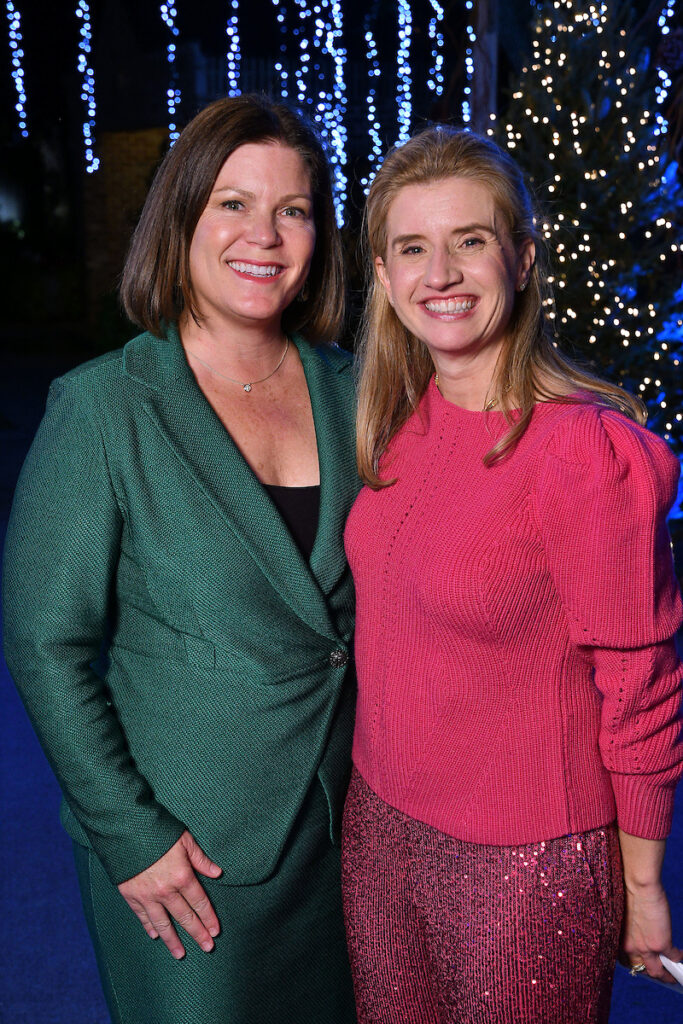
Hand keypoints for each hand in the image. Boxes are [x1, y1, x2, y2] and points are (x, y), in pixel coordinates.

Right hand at [118, 830, 222, 958]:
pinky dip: (149, 927)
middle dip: (197, 934)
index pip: (199, 903)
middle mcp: (166, 891)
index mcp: (182, 876)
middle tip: (207, 948)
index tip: (215, 931)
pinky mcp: (131, 895)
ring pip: (163, 924)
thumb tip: (217, 872)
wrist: (125, 831)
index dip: (208, 918)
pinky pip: (142, 916)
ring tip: (180, 954)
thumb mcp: (185, 840)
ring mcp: (147, 896)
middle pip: (185, 917)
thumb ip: (201, 859)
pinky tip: (155, 936)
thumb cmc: (158, 832)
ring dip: (173, 940)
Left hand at [620, 881, 681, 982]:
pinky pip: (673, 958)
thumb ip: (629, 930)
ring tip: (673, 975)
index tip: (642, 964)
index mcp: (618, 940)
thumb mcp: (623, 917)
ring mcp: (646, 948)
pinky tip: (681, 955)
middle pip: (641, 970)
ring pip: (657, 971)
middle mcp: (630, 948)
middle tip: (660, 974)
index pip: (626, 961)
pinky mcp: (661, 944)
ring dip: (667, 975)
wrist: (638, 885)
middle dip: (650, 973)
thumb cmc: (628, 894)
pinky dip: (678, 958)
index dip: (636, 964)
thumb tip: (638, 934)